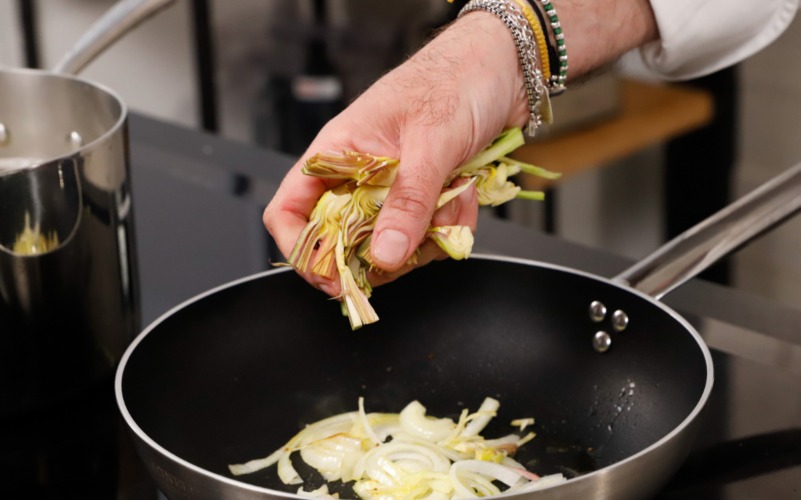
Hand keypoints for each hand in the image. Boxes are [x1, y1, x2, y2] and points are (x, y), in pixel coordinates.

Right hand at [263, 11, 527, 295]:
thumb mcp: (430, 144)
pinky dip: (451, 224)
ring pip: (393, 244)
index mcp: (337, 152)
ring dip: (429, 234)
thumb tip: (384, 256)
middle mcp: (358, 175)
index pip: (290, 211)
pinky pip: (427, 235)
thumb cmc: (455, 81)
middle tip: (414, 243)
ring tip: (453, 196)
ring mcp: (392, 189)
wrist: (504, 67)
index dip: (303, 251)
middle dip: (385, 249)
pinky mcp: (423, 198)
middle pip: (345, 241)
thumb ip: (407, 202)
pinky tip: (466, 193)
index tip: (333, 278)